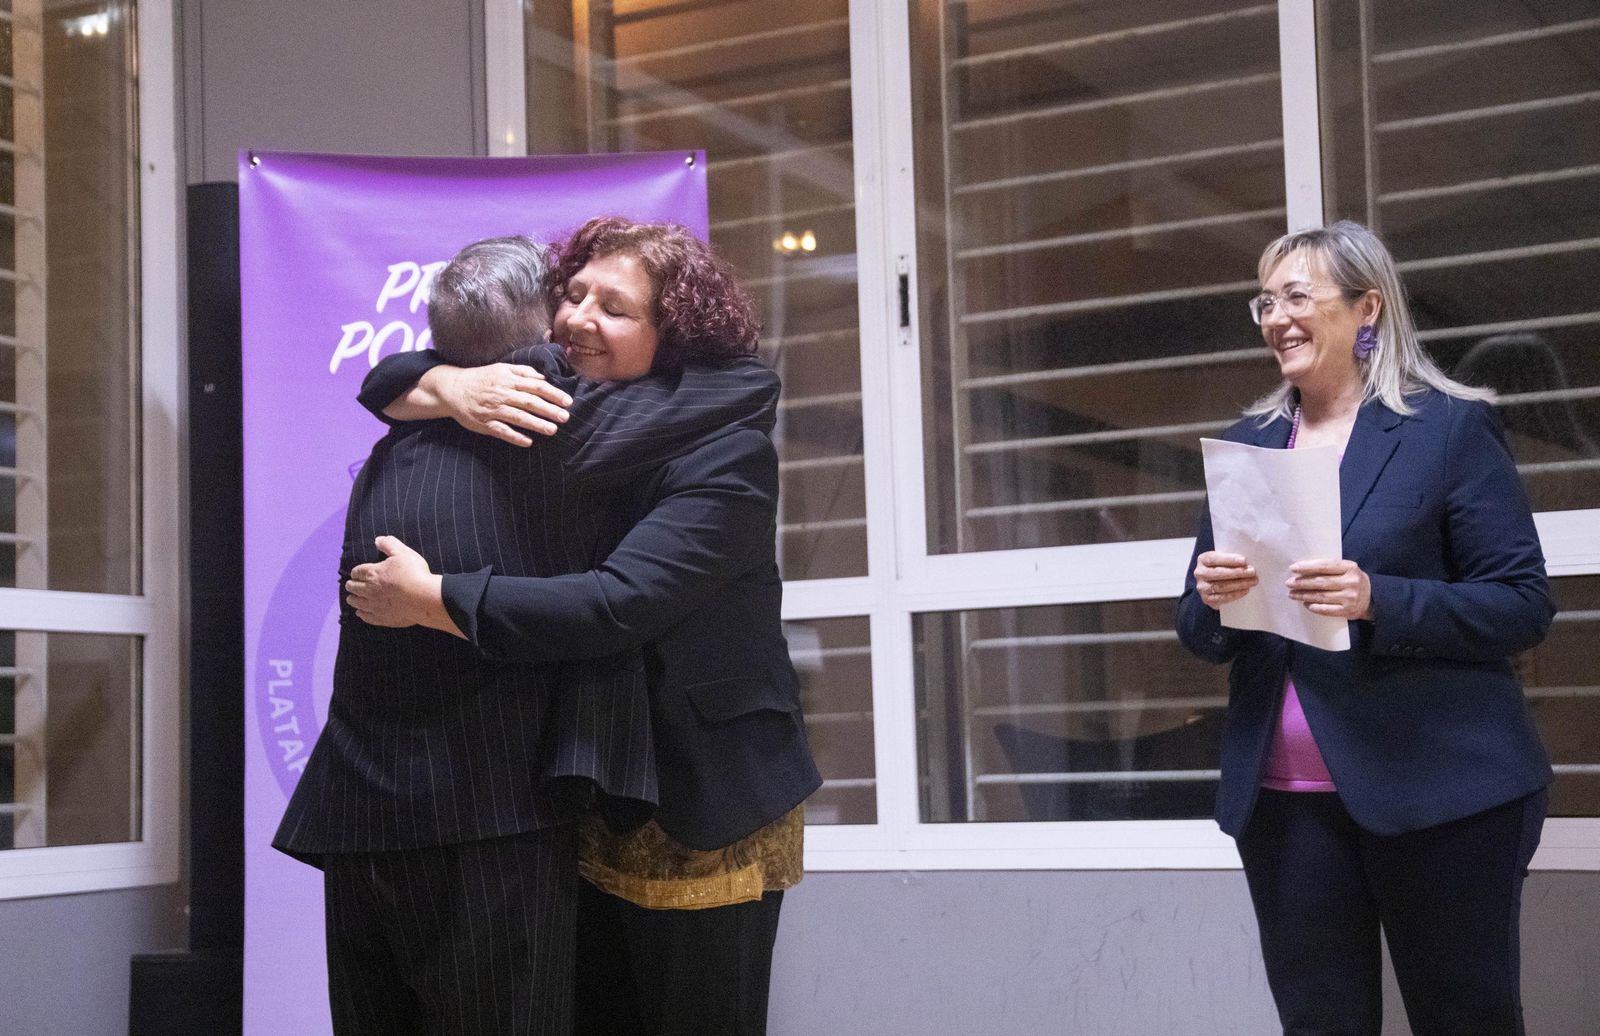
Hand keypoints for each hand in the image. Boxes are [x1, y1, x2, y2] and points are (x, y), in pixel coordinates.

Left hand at [345, 536, 449, 629]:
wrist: (424, 599)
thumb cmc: (414, 573)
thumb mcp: (403, 552)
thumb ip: (389, 544)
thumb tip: (378, 540)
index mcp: (373, 573)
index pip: (358, 572)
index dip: (356, 572)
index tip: (355, 573)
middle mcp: (370, 590)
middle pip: (354, 588)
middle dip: (351, 585)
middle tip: (350, 585)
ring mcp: (375, 606)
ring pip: (357, 603)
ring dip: (353, 600)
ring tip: (351, 599)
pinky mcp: (382, 618)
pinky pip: (366, 617)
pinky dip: (362, 614)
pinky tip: (361, 613)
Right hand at [430, 363, 572, 446]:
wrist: (453, 389)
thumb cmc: (481, 378)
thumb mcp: (501, 368)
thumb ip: (523, 372)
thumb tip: (543, 378)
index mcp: (509, 380)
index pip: (536, 387)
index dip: (553, 394)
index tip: (568, 401)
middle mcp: (503, 394)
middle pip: (530, 402)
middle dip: (549, 410)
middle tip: (565, 417)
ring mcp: (493, 410)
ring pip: (518, 417)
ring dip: (536, 424)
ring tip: (552, 430)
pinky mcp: (484, 423)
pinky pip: (501, 431)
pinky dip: (514, 437)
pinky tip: (528, 442)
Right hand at [1194, 551, 1256, 609]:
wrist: (1215, 585)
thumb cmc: (1223, 568)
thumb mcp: (1224, 560)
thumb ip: (1232, 559)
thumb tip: (1247, 563)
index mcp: (1203, 559)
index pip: (1214, 558)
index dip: (1229, 559)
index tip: (1244, 560)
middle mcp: (1200, 573)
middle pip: (1218, 573)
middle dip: (1237, 572)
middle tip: (1252, 572)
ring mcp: (1202, 587)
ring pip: (1220, 586)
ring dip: (1239, 584)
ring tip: (1252, 581)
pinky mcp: (1206, 599)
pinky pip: (1221, 598)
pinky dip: (1234, 594)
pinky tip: (1245, 590)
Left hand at [1287, 559, 1372, 619]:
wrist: (1373, 598)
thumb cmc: (1352, 580)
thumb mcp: (1346, 569)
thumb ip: (1330, 568)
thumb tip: (1302, 570)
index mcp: (1350, 567)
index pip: (1325, 566)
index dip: (1308, 567)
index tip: (1293, 568)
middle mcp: (1351, 582)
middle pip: (1321, 582)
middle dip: (1302, 583)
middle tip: (1288, 583)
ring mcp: (1350, 598)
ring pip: (1321, 596)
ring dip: (1304, 595)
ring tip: (1292, 594)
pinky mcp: (1348, 611)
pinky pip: (1327, 609)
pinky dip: (1314, 607)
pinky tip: (1305, 604)